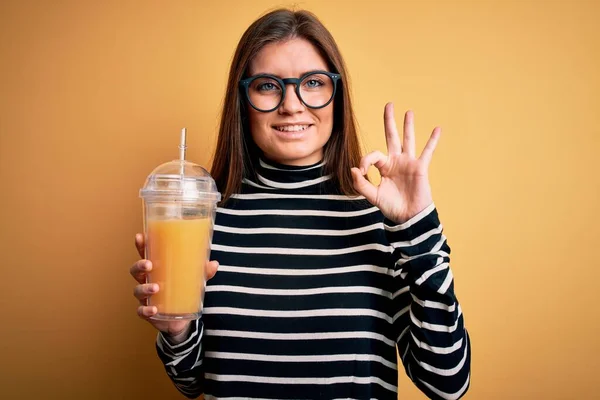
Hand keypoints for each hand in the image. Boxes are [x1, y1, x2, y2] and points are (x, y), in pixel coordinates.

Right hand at [130, 233, 218, 336]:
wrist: (180, 320)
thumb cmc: (183, 292)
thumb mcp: (195, 280)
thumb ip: (203, 272)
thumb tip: (214, 264)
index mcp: (156, 269)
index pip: (145, 254)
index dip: (141, 246)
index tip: (140, 237)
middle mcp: (147, 281)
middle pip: (136, 271)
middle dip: (140, 266)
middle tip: (149, 264)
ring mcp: (145, 297)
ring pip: (138, 290)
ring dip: (145, 288)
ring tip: (156, 287)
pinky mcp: (147, 312)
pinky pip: (142, 311)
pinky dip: (146, 310)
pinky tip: (154, 309)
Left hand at [351, 103, 440, 223]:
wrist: (408, 217)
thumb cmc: (391, 207)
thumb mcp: (372, 196)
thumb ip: (361, 183)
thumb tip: (353, 169)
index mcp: (384, 167)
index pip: (373, 155)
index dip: (364, 160)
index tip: (361, 171)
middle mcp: (396, 161)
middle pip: (392, 136)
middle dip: (389, 121)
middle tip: (389, 105)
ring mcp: (409, 163)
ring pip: (408, 139)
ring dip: (408, 125)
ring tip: (408, 112)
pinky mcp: (420, 167)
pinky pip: (427, 151)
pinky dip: (432, 141)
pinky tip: (437, 129)